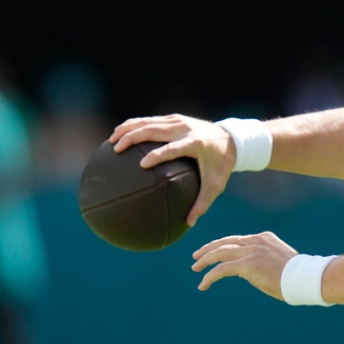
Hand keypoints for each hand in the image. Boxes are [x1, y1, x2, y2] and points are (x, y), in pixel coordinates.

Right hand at [109, 114, 235, 225]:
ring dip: (128, 128)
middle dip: (133, 137)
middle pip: (155, 130)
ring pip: (149, 121)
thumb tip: (189, 224)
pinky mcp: (175, 118)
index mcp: (195, 143)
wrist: (232, 139)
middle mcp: (185, 129)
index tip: (142, 165)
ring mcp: (179, 121)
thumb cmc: (222, 165)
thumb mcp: (216, 185)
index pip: (173, 148)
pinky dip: (135, 125)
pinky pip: (151, 120)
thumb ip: (202, 203)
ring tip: (112, 140)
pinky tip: (121, 133)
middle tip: (116, 149)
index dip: (157, 155)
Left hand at [191, 232, 295, 300]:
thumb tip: (257, 270)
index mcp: (264, 238)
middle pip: (225, 242)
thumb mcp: (279, 260)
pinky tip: (203, 284)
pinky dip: (210, 276)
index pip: (238, 240)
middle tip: (197, 255)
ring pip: (220, 253)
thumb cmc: (296, 274)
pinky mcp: (247, 264)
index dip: (223, 245)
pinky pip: (222, 269)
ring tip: (195, 268)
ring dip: (205, 260)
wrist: (303, 277)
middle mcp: (256, 241)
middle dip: (209, 248)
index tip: (214, 251)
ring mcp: (251, 251)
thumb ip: (266, 259)